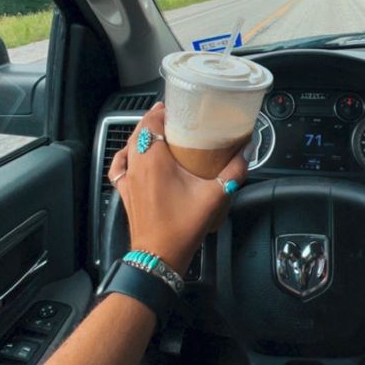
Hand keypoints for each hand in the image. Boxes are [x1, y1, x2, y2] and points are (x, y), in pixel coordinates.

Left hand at [107, 103, 249, 273]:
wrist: (158, 257)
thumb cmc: (180, 228)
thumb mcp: (214, 197)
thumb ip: (233, 172)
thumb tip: (245, 154)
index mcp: (154, 160)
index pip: (151, 122)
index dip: (162, 111)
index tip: (176, 107)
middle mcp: (136, 166)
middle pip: (138, 131)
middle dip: (153, 119)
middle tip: (171, 115)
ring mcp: (127, 180)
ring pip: (128, 146)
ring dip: (140, 135)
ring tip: (155, 130)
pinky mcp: (125, 193)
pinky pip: (119, 167)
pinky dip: (125, 156)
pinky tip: (131, 156)